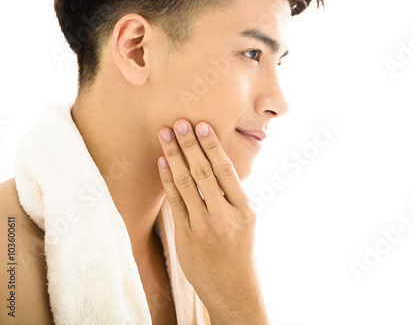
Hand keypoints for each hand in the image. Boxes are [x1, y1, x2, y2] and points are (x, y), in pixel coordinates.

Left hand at [157, 119, 269, 324]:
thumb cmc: (242, 254)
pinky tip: (162, 162)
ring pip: (186, 184)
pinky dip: (167, 180)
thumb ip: (234, 197)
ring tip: (166, 135)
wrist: (234, 292)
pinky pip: (175, 202)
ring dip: (174, 156)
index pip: (226, 170)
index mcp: (245, 210)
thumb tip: (218, 167)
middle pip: (204, 172)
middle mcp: (225, 216)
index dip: (212, 146)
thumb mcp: (248, 223)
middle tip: (179, 123)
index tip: (202, 126)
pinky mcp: (186, 237)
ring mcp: (204, 227)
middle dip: (189, 145)